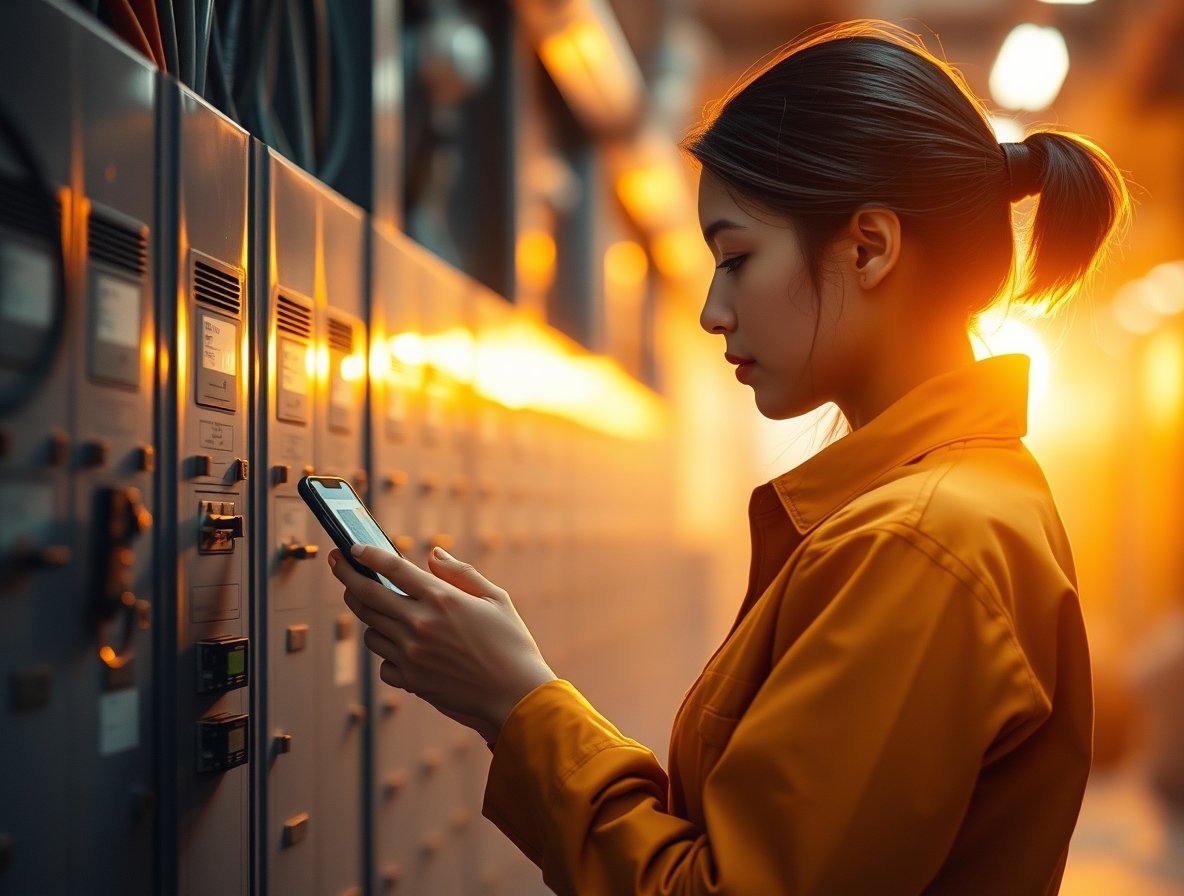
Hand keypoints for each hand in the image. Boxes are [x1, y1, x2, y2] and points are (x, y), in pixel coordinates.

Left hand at [329, 543, 556, 743]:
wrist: (516, 697)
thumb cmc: (512, 644)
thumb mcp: (496, 599)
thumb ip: (461, 573)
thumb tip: (433, 553)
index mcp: (442, 599)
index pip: (392, 568)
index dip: (367, 554)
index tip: (352, 547)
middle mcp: (419, 624)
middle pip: (366, 595)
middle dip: (346, 575)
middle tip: (336, 563)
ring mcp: (411, 655)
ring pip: (370, 629)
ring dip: (367, 614)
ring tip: (372, 605)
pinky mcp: (411, 681)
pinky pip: (382, 663)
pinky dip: (386, 652)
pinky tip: (399, 645)